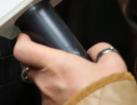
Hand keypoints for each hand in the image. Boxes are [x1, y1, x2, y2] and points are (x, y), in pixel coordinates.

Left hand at [13, 34, 127, 104]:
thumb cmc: (108, 95)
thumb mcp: (113, 64)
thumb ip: (101, 50)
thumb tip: (95, 51)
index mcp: (57, 66)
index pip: (23, 50)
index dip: (23, 42)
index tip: (27, 39)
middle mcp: (47, 84)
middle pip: (29, 68)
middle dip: (38, 63)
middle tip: (54, 61)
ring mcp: (47, 101)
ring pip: (41, 86)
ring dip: (51, 82)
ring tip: (72, 84)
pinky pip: (50, 100)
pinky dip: (58, 97)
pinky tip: (74, 97)